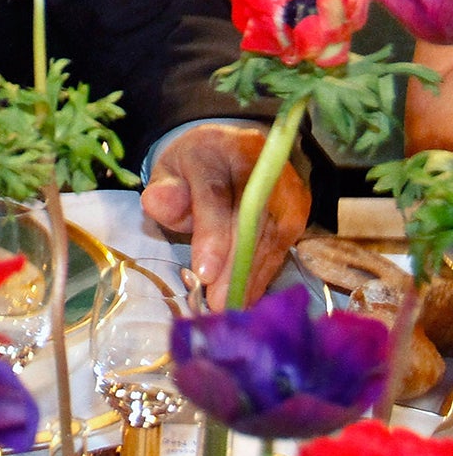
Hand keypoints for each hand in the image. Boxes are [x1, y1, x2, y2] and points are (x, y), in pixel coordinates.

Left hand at [141, 123, 308, 307]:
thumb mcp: (169, 172)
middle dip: (233, 266)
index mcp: (219, 148)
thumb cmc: (194, 168)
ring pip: (270, 239)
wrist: (227, 153)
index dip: (212, 235)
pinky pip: (281, 248)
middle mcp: (262, 166)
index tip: (204, 272)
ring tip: (230, 307)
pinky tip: (247, 297)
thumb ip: (164, 190)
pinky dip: (263, 274)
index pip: (216, 195)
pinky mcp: (299, 213)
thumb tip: (156, 202)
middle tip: (217, 302)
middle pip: (250, 222)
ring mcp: (287, 189)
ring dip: (250, 277)